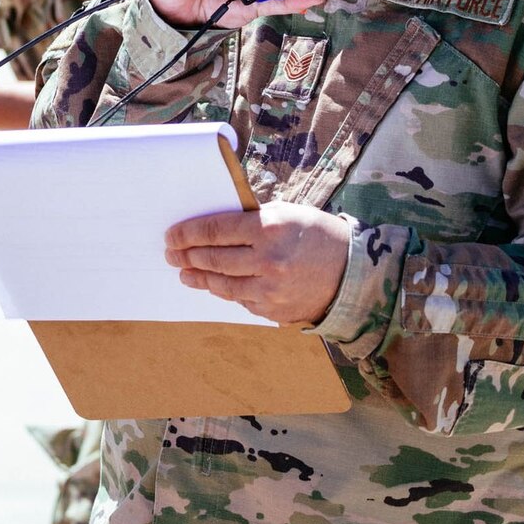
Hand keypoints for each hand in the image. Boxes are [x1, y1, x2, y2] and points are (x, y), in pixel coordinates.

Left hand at [164, 202, 351, 324]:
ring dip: (198, 277)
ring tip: (184, 272)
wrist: (352, 273)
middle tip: (171, 254)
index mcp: (268, 228)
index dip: (187, 233)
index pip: (215, 230)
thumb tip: (212, 225)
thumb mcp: (285, 213)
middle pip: (213, 258)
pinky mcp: (273, 310)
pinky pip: (240, 299)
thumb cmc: (315, 234)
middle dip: (186, 255)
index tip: (171, 235)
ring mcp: (270, 289)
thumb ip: (251, 219)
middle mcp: (267, 260)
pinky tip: (212, 284)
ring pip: (222, 284)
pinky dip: (224, 291)